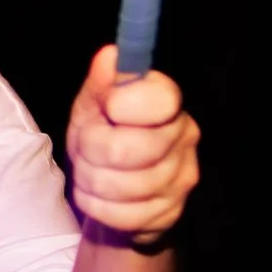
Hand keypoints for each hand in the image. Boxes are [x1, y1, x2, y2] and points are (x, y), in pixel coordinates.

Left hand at [65, 44, 200, 246]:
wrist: (114, 193)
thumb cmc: (104, 139)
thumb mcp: (93, 107)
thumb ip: (101, 83)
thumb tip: (110, 56)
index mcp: (169, 105)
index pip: (159, 98)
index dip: (122, 103)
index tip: (107, 108)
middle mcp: (184, 139)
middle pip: (127, 149)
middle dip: (90, 150)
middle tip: (86, 147)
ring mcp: (181, 180)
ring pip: (119, 186)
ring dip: (89, 179)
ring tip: (90, 171)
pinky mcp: (169, 214)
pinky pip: (119, 214)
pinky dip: (96, 206)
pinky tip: (98, 196)